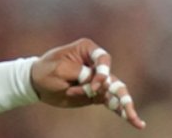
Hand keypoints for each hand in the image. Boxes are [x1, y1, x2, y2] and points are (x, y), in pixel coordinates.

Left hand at [30, 38, 145, 128]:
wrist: (35, 83)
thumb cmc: (45, 71)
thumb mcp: (59, 70)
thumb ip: (81, 75)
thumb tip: (101, 86)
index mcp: (86, 50)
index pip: (103, 59)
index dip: (101, 73)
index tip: (93, 85)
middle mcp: (95, 64)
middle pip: (113, 78)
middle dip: (118, 94)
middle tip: (124, 107)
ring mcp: (97, 80)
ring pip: (116, 92)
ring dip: (125, 106)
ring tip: (136, 121)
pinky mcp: (96, 94)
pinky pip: (112, 102)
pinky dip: (122, 111)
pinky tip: (136, 122)